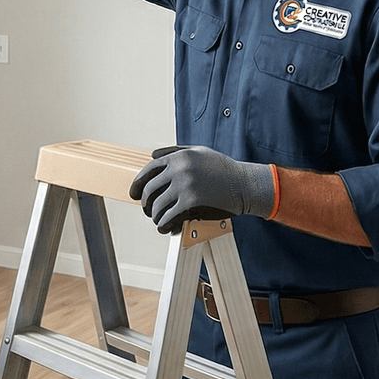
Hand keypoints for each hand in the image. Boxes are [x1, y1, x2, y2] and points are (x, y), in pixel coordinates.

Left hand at [128, 146, 274, 234]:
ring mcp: (184, 185)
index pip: (148, 170)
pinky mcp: (192, 201)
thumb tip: (152, 155)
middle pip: (149, 189)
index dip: (137, 183)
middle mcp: (179, 169)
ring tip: (157, 219)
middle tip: (147, 210)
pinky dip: (164, 223)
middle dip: (144, 202)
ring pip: (157, 204)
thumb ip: (175, 151)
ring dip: (154, 215)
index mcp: (178, 156)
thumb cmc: (223, 169)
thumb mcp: (199, 151)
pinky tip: (164, 227)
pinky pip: (169, 215)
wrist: (245, 184)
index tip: (133, 193)